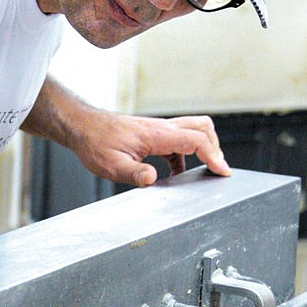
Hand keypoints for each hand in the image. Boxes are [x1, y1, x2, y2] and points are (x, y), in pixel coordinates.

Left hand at [68, 112, 228, 186]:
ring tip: (205, 171)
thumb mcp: (112, 165)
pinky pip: (180, 140)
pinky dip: (187, 155)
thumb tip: (152, 179)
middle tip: (219, 170)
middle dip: (216, 148)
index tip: (222, 171)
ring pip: (194, 130)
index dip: (213, 155)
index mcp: (156, 134)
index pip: (195, 140)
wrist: (83, 127)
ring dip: (204, 148)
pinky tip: (178, 173)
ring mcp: (160, 129)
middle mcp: (162, 128)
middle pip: (203, 128)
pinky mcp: (155, 134)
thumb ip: (134, 173)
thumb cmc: (95, 142)